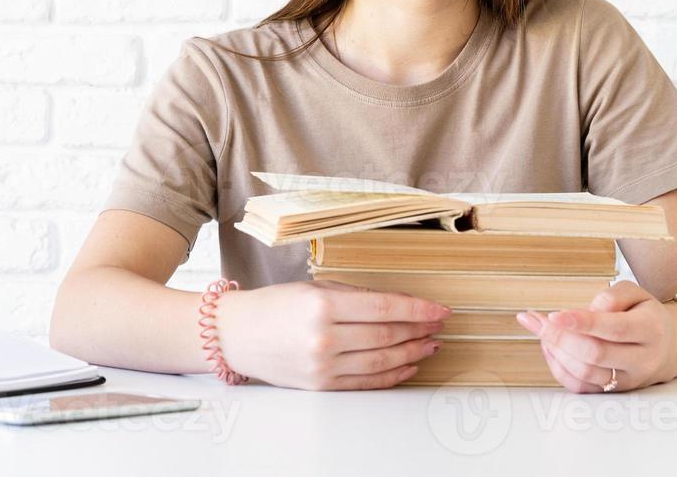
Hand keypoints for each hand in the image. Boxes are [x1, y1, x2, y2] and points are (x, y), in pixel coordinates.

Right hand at [211, 280, 450, 389]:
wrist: (236, 335)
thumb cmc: (273, 306)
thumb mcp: (313, 289)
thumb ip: (354, 296)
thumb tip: (397, 305)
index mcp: (323, 307)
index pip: (384, 309)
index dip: (418, 310)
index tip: (439, 309)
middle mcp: (324, 339)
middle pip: (387, 336)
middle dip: (419, 330)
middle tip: (438, 326)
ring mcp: (323, 367)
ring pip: (382, 362)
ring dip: (412, 353)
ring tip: (430, 345)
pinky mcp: (322, 386)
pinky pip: (367, 383)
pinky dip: (392, 375)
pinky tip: (407, 365)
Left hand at [516, 281, 674, 393]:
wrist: (669, 346)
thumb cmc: (644, 315)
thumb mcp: (636, 293)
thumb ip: (612, 296)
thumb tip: (584, 312)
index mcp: (651, 330)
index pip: (613, 329)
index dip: (581, 323)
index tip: (553, 315)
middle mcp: (643, 360)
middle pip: (595, 354)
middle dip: (560, 337)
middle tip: (537, 320)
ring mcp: (628, 380)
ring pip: (585, 374)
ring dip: (556, 352)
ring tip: (542, 331)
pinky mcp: (614, 393)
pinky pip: (580, 388)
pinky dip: (558, 368)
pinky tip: (550, 348)